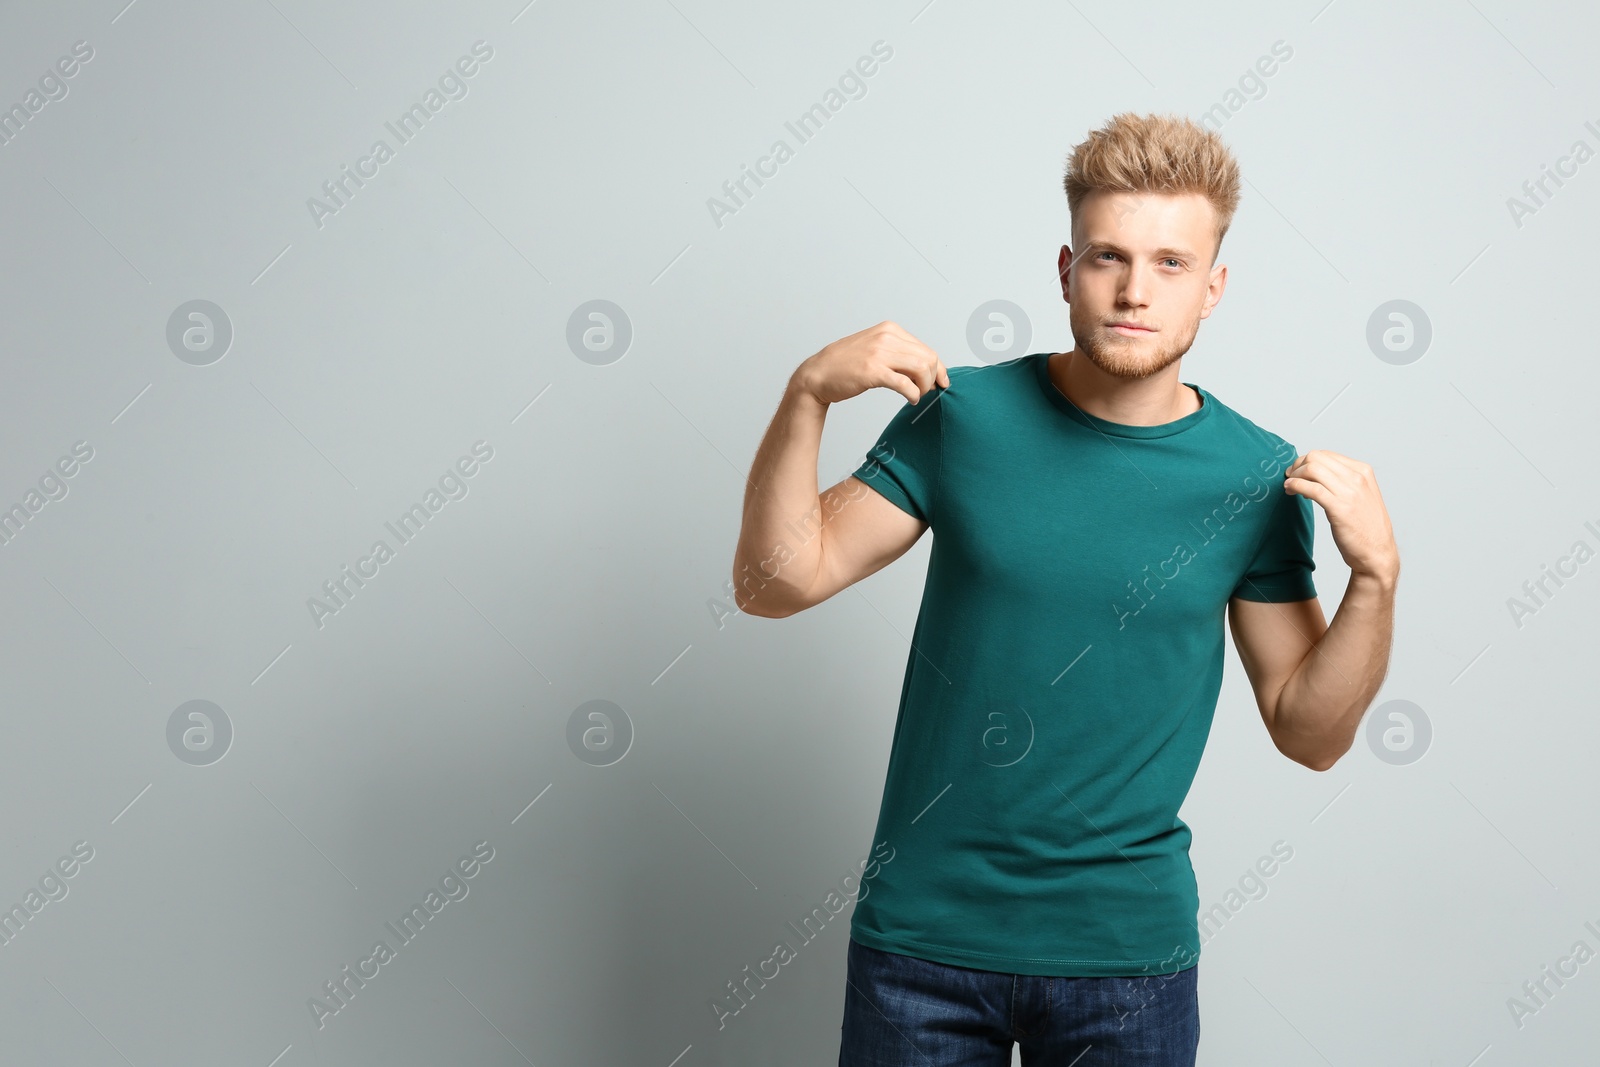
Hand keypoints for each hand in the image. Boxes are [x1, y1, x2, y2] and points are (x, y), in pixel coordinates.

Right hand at [791, 321, 950, 406]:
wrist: (818, 374)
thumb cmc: (845, 365)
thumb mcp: (874, 348)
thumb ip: (897, 352)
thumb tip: (925, 366)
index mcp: (889, 329)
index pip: (926, 348)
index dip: (939, 368)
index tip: (942, 381)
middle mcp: (886, 337)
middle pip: (928, 358)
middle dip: (934, 377)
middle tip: (929, 391)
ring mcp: (879, 353)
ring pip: (921, 369)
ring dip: (925, 387)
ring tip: (918, 395)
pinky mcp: (873, 371)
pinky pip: (906, 384)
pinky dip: (914, 394)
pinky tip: (911, 399)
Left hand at [1284, 451, 1398, 584]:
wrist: (1377, 553)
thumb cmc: (1365, 527)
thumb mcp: (1360, 495)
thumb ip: (1344, 481)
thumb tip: (1316, 473)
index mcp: (1363, 471)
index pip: (1326, 454)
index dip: (1306, 461)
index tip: (1297, 473)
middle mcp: (1358, 477)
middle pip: (1316, 457)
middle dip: (1297, 465)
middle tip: (1290, 478)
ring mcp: (1350, 492)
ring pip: (1312, 469)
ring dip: (1294, 476)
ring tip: (1289, 487)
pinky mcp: (1340, 508)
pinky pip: (1311, 488)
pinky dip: (1295, 486)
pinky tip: (1290, 491)